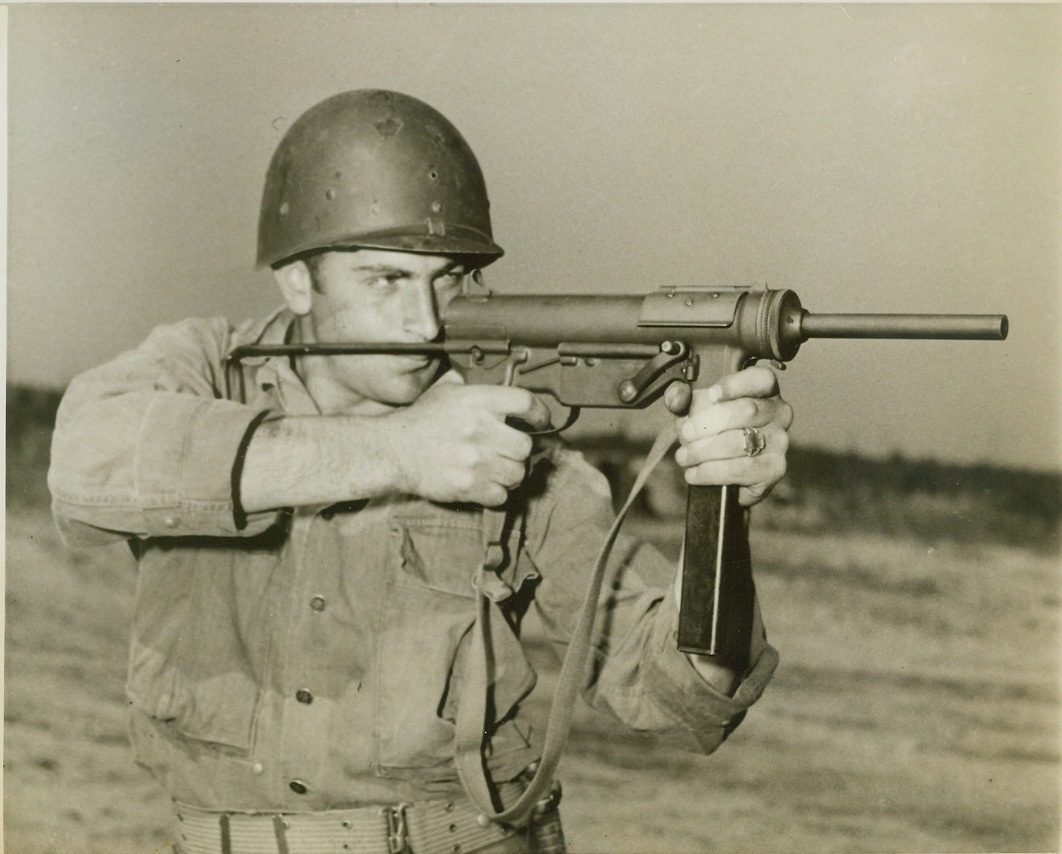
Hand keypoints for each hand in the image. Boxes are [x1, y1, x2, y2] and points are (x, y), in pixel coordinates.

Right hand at [384, 371, 550, 505]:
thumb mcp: (444, 390)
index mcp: (478, 401)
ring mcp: (476, 460)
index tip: (540, 420)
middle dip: (519, 449)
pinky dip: (497, 492)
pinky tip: (486, 484)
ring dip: (511, 472)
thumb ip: (470, 382)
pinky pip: (501, 495)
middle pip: (526, 445)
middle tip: (509, 449)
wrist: (394, 450)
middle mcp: (481, 430)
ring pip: (517, 473)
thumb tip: (491, 375)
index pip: (526, 402)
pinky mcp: (469, 486)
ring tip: (498, 468)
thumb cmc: (420, 420)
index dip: (539, 413)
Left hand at [672, 366, 792, 505]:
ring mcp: (780, 441)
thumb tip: (678, 396)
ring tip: (684, 456)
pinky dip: (711, 472)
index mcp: (763, 391)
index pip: (761, 378)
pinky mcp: (775, 469)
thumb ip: (682, 399)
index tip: (711, 395)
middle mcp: (779, 413)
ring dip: (704, 451)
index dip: (736, 384)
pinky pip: (740, 469)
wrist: (722, 473)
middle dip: (708, 423)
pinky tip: (694, 473)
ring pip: (740, 442)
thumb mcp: (693, 412)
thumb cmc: (712, 433)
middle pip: (747, 410)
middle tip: (685, 434)